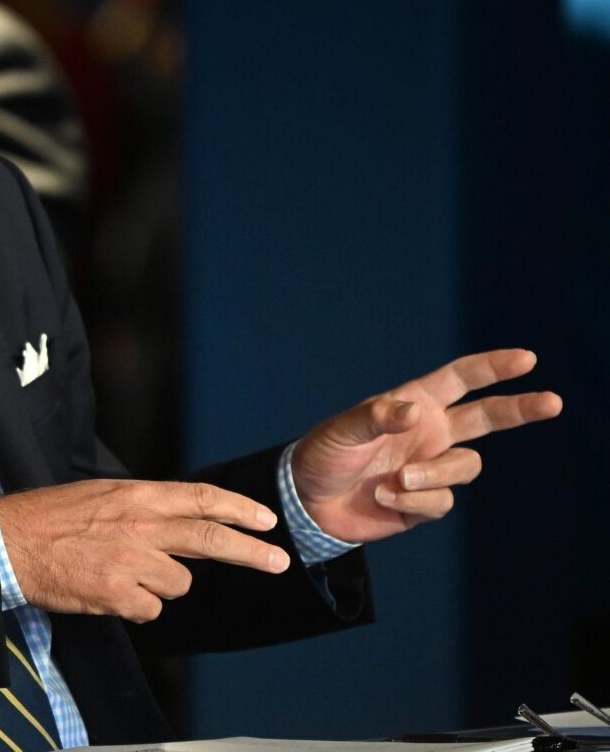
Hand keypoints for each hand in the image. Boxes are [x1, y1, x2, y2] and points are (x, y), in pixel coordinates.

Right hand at [0, 478, 288, 622]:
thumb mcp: (104, 496)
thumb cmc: (53, 517)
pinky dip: (135, 606)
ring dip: (160, 585)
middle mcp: (141, 525)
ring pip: (178, 584)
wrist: (12, 541)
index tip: (265, 519)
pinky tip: (108, 591)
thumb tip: (179, 528)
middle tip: (278, 561)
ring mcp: (132, 561)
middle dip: (250, 551)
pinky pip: (149, 610)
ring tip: (123, 573)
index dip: (238, 509)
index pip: (201, 498)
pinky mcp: (118, 594)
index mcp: (138, 495)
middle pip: (210, 539)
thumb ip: (144, 510)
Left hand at [291, 348, 561, 542]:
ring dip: (432, 476)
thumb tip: (415, 411)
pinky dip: (414, 501)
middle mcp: (430, 433)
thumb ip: (377, 417)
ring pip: (465, 468)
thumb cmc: (323, 454)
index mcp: (414, 404)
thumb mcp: (342, 430)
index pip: (460, 380)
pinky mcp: (425, 503)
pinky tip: (384, 498)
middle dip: (520, 409)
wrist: (308, 500)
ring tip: (394, 480)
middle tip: (553, 401)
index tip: (526, 359)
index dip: (492, 368)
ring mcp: (430, 468)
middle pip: (488, 417)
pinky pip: (441, 501)